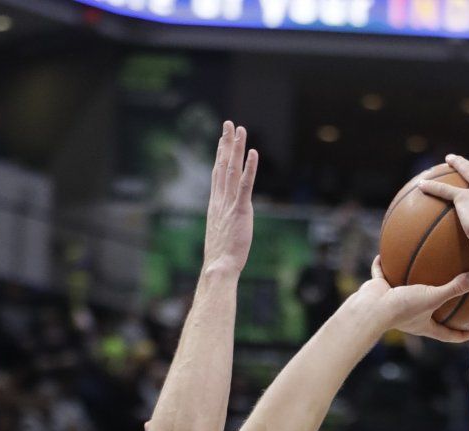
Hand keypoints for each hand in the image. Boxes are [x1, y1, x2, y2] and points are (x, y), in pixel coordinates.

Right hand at [203, 121, 258, 276]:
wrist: (218, 267)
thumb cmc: (220, 258)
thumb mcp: (221, 235)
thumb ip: (224, 225)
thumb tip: (226, 226)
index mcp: (215, 206)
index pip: (217, 175)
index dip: (219, 156)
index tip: (221, 140)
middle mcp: (220, 201)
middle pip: (222, 166)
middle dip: (226, 143)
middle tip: (229, 124)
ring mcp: (229, 204)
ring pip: (232, 170)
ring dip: (236, 148)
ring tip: (240, 130)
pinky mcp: (240, 210)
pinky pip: (245, 185)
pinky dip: (249, 168)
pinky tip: (253, 153)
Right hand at [358, 256, 468, 343]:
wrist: (371, 308)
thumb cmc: (402, 308)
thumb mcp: (433, 297)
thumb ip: (454, 288)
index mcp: (424, 325)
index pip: (448, 334)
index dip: (462, 334)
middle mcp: (410, 316)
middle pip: (429, 314)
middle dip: (440, 309)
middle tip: (454, 299)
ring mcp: (394, 304)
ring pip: (407, 292)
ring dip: (413, 283)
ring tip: (422, 270)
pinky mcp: (379, 291)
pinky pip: (382, 274)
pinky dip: (383, 265)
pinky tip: (386, 251)